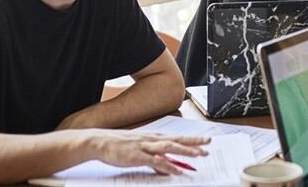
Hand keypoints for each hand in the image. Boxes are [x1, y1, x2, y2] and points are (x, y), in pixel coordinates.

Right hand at [86, 129, 209, 175]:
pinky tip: (177, 170)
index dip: (191, 139)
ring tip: (198, 154)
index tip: (205, 140)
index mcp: (153, 137)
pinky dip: (168, 166)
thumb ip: (154, 157)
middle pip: (177, 140)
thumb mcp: (139, 149)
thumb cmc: (118, 145)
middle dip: (194, 141)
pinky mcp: (137, 156)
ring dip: (185, 150)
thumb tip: (166, 166)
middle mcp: (152, 140)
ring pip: (169, 148)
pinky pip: (155, 161)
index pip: (176, 137)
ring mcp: (144, 147)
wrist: (99, 142)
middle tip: (208, 143)